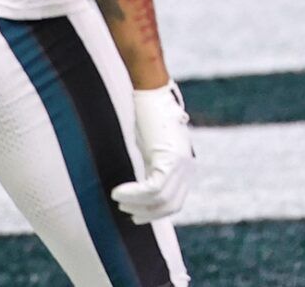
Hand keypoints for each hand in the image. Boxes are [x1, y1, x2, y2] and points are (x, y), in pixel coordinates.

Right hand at [111, 82, 193, 223]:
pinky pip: (152, 188)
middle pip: (170, 205)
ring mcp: (180, 162)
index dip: (155, 213)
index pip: (175, 203)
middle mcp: (187, 166)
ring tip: (118, 198)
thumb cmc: (148, 116)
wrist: (152, 91)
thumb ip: (153, 166)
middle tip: (125, 209)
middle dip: (146, 213)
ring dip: (136, 204)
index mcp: (185, 166)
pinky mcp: (169, 157)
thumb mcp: (153, 147)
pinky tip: (118, 192)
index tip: (135, 213)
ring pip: (160, 199)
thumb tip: (143, 188)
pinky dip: (134, 194)